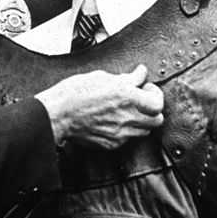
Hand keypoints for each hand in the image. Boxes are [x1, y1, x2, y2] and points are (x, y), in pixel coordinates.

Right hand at [36, 64, 163, 148]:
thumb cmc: (75, 93)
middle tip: (141, 101)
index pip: (158, 103)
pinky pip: (128, 139)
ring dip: (141, 121)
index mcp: (127, 96)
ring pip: (144, 131)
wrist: (57, 114)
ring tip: (128, 111)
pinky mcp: (111, 143)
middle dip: (152, 110)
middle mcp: (127, 117)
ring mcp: (120, 133)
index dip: (155, 94)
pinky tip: (115, 121)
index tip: (146, 88)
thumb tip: (139, 74)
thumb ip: (127, 77)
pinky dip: (126, 130)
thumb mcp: (102, 76)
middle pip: (156, 120)